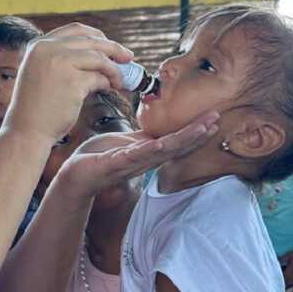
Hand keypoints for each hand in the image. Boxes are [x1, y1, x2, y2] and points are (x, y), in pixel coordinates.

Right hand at [4, 23, 133, 143]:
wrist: (26, 131)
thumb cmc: (36, 107)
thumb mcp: (40, 72)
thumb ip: (60, 59)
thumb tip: (99, 53)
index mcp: (38, 45)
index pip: (76, 30)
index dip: (98, 36)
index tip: (111, 46)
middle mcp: (47, 49)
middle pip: (91, 40)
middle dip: (114, 48)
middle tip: (128, 58)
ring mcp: (59, 63)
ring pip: (99, 57)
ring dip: (114, 69)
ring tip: (118, 81)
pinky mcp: (72, 82)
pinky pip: (99, 77)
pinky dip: (107, 83)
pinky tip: (108, 89)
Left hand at [57, 111, 218, 198]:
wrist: (76, 174)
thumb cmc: (100, 157)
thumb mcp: (127, 142)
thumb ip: (144, 137)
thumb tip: (160, 125)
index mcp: (148, 152)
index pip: (177, 140)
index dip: (196, 131)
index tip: (214, 117)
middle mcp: (145, 160)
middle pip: (177, 146)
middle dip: (197, 133)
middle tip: (216, 119)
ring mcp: (132, 163)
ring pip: (163, 151)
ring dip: (184, 140)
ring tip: (202, 128)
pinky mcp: (115, 165)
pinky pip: (136, 156)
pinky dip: (151, 150)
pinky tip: (164, 143)